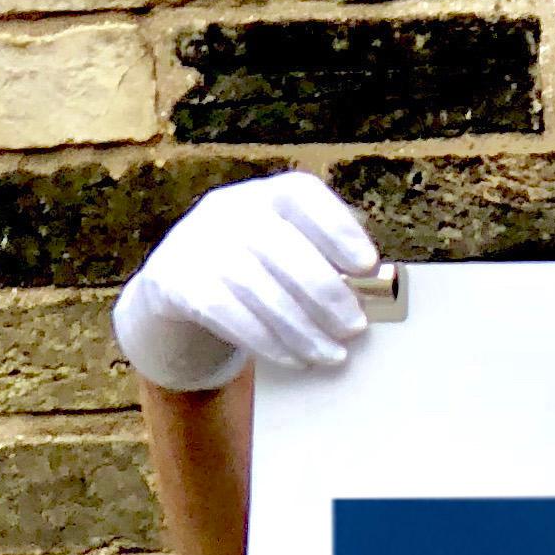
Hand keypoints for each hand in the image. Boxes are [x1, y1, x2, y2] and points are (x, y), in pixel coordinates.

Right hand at [113, 172, 378, 392]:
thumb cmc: (257, 273)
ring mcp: (198, 243)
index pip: (302, 194)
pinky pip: (227, 314)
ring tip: (334, 356)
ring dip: (302, 328)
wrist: (179, 288)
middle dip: (325, 292)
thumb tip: (378, 290)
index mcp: (266, 195)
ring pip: (257, 287)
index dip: (338, 228)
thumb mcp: (285, 252)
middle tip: (356, 327)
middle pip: (282, 246)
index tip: (368, 266)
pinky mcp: (176, 281)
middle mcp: (229, 209)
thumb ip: (324, 261)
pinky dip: (267, 340)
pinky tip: (296, 359)